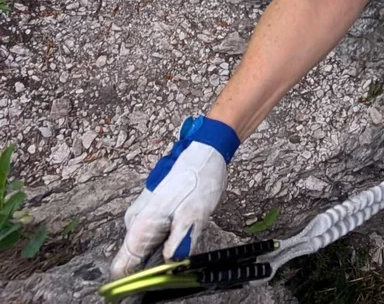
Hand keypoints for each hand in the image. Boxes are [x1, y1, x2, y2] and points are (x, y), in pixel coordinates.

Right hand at [110, 116, 238, 277]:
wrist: (204, 152)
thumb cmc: (198, 179)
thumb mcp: (194, 214)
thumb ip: (179, 242)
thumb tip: (170, 264)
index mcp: (140, 225)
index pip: (122, 267)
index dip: (135, 282)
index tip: (152, 287)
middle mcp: (135, 223)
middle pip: (136, 260)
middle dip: (155, 267)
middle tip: (180, 259)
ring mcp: (143, 217)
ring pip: (147, 249)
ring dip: (165, 252)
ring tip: (187, 238)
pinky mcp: (153, 214)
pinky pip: (155, 237)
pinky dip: (168, 241)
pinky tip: (185, 230)